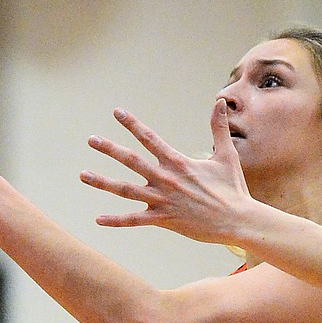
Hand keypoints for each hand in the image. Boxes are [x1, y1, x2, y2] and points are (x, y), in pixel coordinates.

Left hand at [82, 99, 256, 244]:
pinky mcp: (164, 220)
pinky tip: (98, 219)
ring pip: (126, 190)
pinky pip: (135, 220)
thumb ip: (219, 128)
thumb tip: (220, 102)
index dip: (132, 124)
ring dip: (103, 182)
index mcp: (179, 162)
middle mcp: (166, 179)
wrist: (238, 220)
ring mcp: (163, 200)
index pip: (150, 138)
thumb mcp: (226, 155)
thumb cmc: (233, 189)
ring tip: (82, 174)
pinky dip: (116, 220)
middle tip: (91, 139)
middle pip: (131, 161)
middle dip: (109, 149)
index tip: (116, 112)